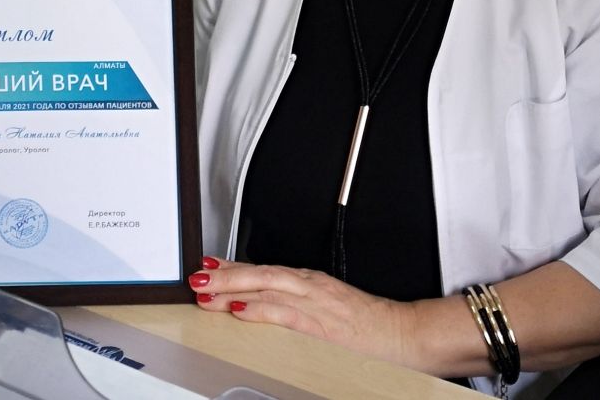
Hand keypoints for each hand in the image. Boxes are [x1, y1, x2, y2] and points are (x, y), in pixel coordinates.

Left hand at [189, 258, 418, 367]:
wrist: (402, 333)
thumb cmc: (369, 325)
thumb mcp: (330, 308)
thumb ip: (299, 307)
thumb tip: (267, 310)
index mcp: (311, 283)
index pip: (265, 270)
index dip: (234, 267)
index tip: (209, 265)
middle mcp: (310, 288)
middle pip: (261, 275)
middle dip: (226, 275)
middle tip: (197, 275)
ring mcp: (315, 304)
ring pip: (267, 288)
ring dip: (233, 288)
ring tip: (206, 290)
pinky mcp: (321, 325)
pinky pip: (285, 315)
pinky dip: (261, 311)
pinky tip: (240, 312)